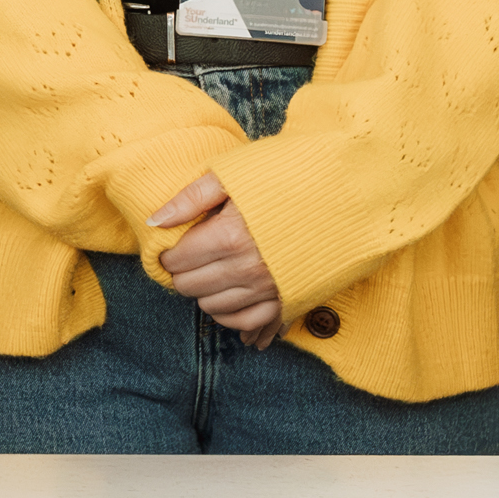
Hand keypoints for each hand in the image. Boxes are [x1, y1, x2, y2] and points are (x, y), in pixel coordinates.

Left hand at [145, 175, 282, 345]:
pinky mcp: (288, 298)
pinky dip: (231, 316)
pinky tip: (225, 301)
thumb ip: (190, 198)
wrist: (343, 192)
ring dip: (204, 293)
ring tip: (208, 274)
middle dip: (183, 273)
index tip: (174, 245)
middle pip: (191, 286)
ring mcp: (269, 287)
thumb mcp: (233, 175)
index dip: (169, 253)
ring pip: (215, 307)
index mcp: (230, 235)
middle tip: (190, 258)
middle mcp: (247, 268)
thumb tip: (155, 222)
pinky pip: (248, 322)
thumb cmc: (287, 175)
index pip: (178, 260)